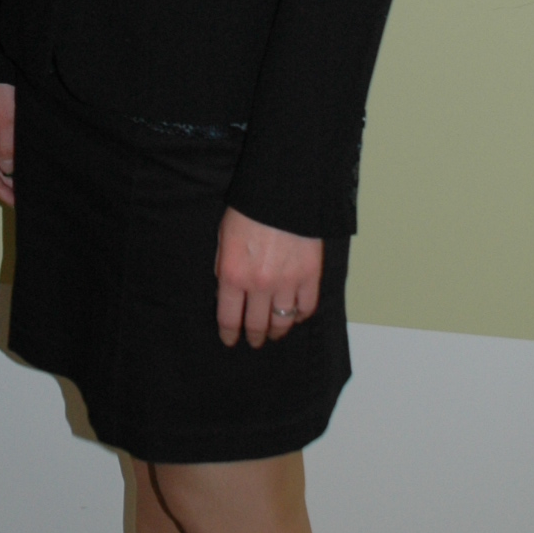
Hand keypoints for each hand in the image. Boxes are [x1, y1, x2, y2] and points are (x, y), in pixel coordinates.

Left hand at [215, 207, 323, 348]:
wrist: (282, 192)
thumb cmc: (249, 210)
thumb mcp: (224, 238)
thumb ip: (224, 269)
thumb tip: (227, 293)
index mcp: (233, 275)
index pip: (228, 318)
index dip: (229, 334)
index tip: (230, 340)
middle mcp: (259, 285)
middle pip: (256, 325)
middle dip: (253, 337)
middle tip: (254, 341)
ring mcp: (287, 282)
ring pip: (282, 322)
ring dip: (276, 331)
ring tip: (274, 333)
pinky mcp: (310, 276)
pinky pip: (306, 307)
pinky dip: (301, 315)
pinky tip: (295, 315)